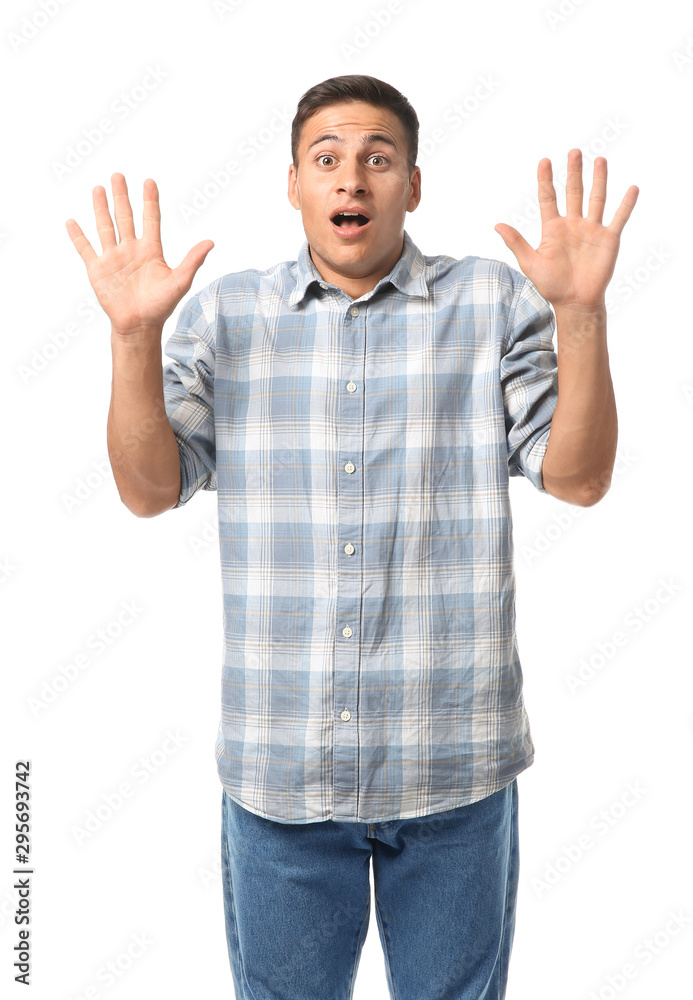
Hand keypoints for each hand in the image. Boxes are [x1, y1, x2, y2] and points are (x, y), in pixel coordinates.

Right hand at [66, 173, 213, 335]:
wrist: (139, 326)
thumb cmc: (161, 306)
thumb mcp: (180, 282)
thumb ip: (192, 261)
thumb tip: (211, 242)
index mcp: (150, 250)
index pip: (150, 219)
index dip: (150, 201)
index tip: (149, 181)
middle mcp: (131, 250)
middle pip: (125, 217)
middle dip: (121, 196)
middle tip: (117, 175)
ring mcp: (113, 258)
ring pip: (105, 227)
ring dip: (101, 208)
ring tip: (98, 188)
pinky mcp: (97, 270)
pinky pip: (85, 249)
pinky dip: (78, 236)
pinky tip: (72, 221)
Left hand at [494, 149, 638, 310]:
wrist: (574, 302)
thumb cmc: (551, 285)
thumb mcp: (530, 263)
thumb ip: (516, 243)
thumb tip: (497, 225)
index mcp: (553, 228)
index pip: (548, 197)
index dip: (546, 180)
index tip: (544, 161)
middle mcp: (573, 224)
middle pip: (574, 192)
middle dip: (574, 172)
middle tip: (574, 152)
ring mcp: (592, 230)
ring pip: (596, 199)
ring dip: (598, 180)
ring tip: (600, 160)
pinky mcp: (608, 239)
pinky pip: (619, 218)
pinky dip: (626, 204)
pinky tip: (632, 188)